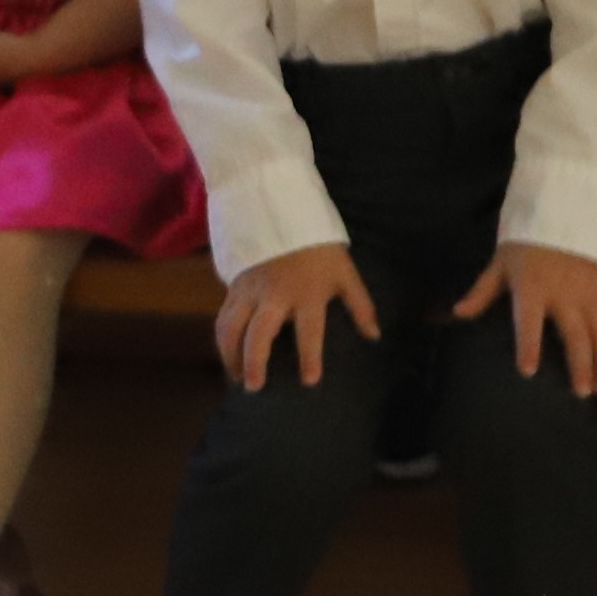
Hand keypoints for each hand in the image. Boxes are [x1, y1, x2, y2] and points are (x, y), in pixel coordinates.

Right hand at [215, 244, 377, 393]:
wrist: (282, 209)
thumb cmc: (318, 247)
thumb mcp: (345, 272)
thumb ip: (360, 305)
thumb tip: (374, 336)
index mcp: (306, 293)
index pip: (310, 331)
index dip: (311, 356)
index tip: (309, 381)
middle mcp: (275, 295)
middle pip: (258, 333)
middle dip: (254, 361)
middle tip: (253, 386)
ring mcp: (250, 290)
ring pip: (232, 326)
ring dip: (230, 354)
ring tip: (236, 377)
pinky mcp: (234, 285)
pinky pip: (224, 315)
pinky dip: (222, 338)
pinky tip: (227, 353)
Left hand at [460, 244, 596, 398]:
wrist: (569, 209)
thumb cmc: (529, 241)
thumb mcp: (502, 263)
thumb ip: (482, 292)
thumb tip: (456, 314)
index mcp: (533, 287)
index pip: (528, 320)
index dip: (528, 344)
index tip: (527, 371)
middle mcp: (565, 294)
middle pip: (577, 334)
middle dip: (581, 365)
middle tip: (581, 393)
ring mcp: (591, 292)